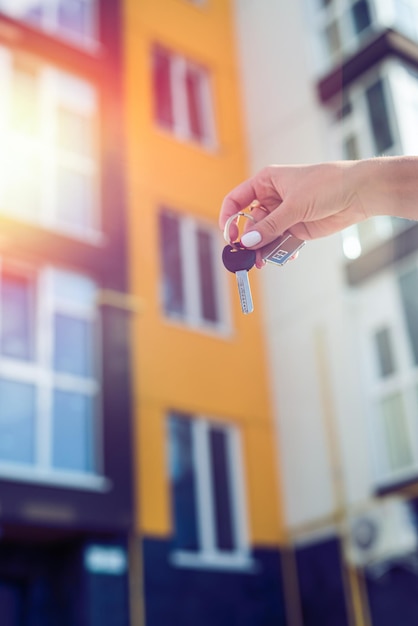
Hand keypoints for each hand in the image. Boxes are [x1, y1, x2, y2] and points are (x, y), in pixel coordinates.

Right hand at [219, 161, 369, 252]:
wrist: (358, 192)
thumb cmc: (327, 184)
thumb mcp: (294, 205)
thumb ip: (270, 226)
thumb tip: (248, 242)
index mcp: (266, 182)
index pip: (236, 200)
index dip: (229, 218)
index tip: (230, 237)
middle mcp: (272, 198)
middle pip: (250, 224)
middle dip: (250, 241)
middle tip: (249, 257)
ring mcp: (284, 215)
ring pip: (265, 236)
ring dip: (264, 250)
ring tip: (265, 262)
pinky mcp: (296, 228)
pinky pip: (281, 243)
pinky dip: (280, 252)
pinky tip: (286, 257)